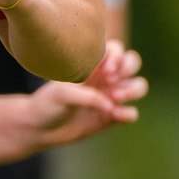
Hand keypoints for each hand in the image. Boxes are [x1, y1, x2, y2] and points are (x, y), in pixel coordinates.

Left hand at [25, 41, 147, 147]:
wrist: (40, 129)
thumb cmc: (47, 104)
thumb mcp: (61, 94)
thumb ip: (87, 95)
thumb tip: (110, 104)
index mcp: (91, 64)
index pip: (116, 49)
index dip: (117, 57)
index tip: (106, 71)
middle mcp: (104, 78)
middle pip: (133, 62)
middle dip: (129, 68)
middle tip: (110, 81)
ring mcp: (110, 96)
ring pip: (138, 86)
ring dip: (133, 90)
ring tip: (116, 97)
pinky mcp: (112, 117)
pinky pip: (131, 113)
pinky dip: (129, 113)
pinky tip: (114, 115)